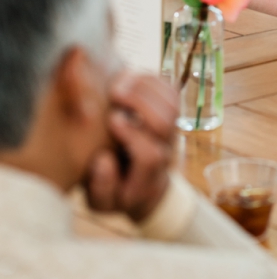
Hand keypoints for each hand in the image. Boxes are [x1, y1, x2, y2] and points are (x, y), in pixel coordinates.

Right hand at [84, 72, 177, 223]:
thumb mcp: (102, 202)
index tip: (112, 120)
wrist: (143, 188)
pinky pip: (171, 94)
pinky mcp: (169, 116)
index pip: (150, 154)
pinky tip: (130, 75)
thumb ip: (101, 187)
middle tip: (115, 92)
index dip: (133, 134)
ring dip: (147, 87)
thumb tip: (103, 160)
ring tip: (119, 80)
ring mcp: (170, 132)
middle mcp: (164, 151)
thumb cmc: (118, 194)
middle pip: (166, 123)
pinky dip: (154, 80)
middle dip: (142, 104)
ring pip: (172, 105)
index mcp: (148, 176)